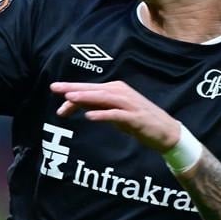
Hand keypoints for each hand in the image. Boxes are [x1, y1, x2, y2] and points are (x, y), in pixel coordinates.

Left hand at [50, 80, 181, 153]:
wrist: (166, 132)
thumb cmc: (137, 121)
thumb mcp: (114, 113)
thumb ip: (97, 107)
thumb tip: (75, 105)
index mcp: (115, 89)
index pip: (89, 89)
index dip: (71, 90)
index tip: (54, 90)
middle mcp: (121, 92)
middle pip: (93, 90)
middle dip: (73, 89)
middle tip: (54, 88)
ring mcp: (129, 104)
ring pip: (103, 98)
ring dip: (85, 97)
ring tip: (69, 98)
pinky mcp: (135, 117)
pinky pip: (116, 115)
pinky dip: (103, 114)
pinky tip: (89, 116)